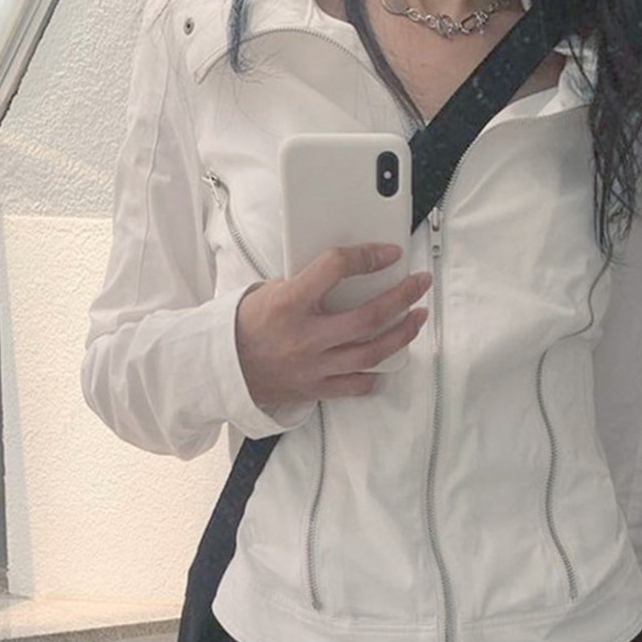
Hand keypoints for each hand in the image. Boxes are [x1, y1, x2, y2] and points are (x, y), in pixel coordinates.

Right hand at [234, 244, 431, 409]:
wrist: (221, 368)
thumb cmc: (245, 325)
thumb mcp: (269, 291)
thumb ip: (307, 283)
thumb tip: (344, 273)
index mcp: (289, 303)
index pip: (336, 269)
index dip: (368, 256)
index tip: (388, 253)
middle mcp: (305, 336)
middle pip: (369, 316)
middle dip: (403, 297)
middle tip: (419, 284)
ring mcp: (314, 366)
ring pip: (372, 352)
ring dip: (402, 333)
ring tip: (417, 318)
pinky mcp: (316, 388)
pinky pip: (356, 385)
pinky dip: (376, 373)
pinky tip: (388, 359)